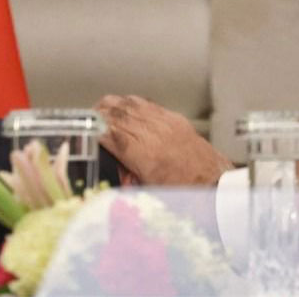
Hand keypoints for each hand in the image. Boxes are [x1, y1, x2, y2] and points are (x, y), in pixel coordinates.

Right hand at [96, 95, 234, 186]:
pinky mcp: (175, 118)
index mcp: (145, 154)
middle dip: (99, 114)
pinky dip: (132, 104)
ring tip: (101, 110)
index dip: (93, 131)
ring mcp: (166, 122)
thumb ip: (126, 184)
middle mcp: (154, 133)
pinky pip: (148, 104)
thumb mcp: (149, 195)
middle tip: (86, 119)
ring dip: (113, 105)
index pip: (111, 133)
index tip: (82, 132)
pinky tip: (126, 108)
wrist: (215, 184)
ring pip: (131, 103)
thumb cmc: (186, 195)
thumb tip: (110, 181)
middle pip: (118, 113)